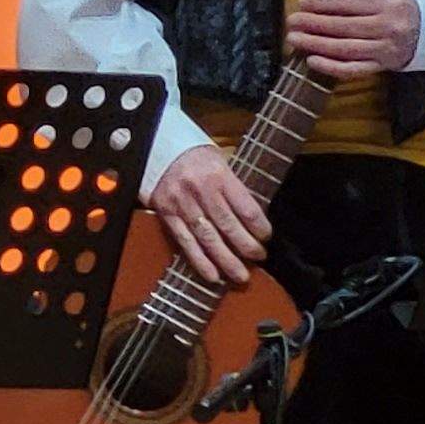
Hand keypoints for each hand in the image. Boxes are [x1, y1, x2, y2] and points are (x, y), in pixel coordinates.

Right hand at [148, 143, 271, 289]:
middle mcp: (200, 190)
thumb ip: (234, 189)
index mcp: (218, 175)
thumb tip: (252, 220)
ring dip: (226, 260)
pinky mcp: (166, 214)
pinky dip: (200, 261)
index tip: (266, 237)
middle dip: (247, 246)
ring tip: (240, 275)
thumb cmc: (195, 155)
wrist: (158, 147)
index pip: (245, 207)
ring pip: (208, 238)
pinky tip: (213, 275)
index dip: (259, 227)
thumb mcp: (220, 162)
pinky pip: (185, 242)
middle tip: (259, 258)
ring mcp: (182, 204)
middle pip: (228, 226)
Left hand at [286, 0, 420, 80]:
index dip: (322, 3)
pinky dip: (332, 67)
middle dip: (313, 24)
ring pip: (345, 49)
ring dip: (316, 44)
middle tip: (292, 21)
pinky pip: (354, 70)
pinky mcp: (385, 66)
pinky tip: (312, 60)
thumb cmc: (406, 3)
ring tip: (294, 39)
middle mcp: (389, 27)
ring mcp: (386, 49)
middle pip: (343, 27)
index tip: (302, 3)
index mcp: (388, 2)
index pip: (348, 3)